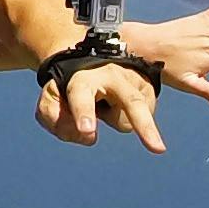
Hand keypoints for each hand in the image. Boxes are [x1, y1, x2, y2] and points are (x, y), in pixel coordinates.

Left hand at [36, 57, 166, 152]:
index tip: (87, 131)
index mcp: (82, 78)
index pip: (81, 97)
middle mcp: (113, 76)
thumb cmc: (70, 84)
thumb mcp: (51, 96)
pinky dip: (126, 117)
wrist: (91, 58)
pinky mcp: (149, 87)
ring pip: (131, 121)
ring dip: (115, 120)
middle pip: (133, 104)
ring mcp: (135, 81)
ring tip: (104, 102)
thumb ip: (53, 115)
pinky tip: (117, 102)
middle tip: (158, 149)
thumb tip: (88, 136)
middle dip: (145, 127)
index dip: (84, 114)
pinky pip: (141, 120)